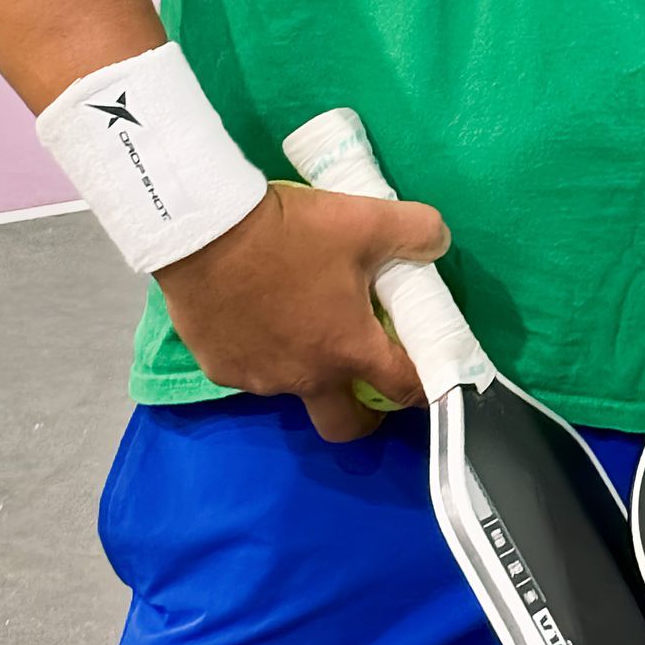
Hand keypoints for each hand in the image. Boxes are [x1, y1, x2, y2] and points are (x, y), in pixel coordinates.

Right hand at [155, 179, 450, 443]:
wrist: (205, 231)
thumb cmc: (291, 232)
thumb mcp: (367, 219)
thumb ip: (417, 231)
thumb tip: (439, 241)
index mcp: (349, 349)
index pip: (404, 388)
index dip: (425, 386)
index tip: (427, 380)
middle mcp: (307, 377)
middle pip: (345, 424)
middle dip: (363, 415)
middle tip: (365, 381)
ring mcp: (259, 379)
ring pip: (294, 389)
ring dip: (306, 368)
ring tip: (298, 319)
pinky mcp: (220, 369)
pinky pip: (251, 370)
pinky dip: (262, 352)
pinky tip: (255, 315)